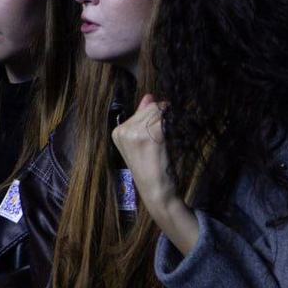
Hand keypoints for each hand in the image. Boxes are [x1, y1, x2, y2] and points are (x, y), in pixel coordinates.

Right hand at [112, 94, 197, 253]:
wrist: (156, 191)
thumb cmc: (151, 169)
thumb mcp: (142, 142)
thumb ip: (143, 117)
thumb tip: (149, 96)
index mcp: (116, 132)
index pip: (141, 109)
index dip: (154, 119)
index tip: (153, 138)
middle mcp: (122, 130)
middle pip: (150, 107)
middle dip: (161, 118)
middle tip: (159, 142)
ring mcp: (134, 132)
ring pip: (158, 110)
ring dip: (167, 123)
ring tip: (162, 144)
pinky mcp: (148, 135)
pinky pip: (164, 118)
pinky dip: (171, 127)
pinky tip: (166, 143)